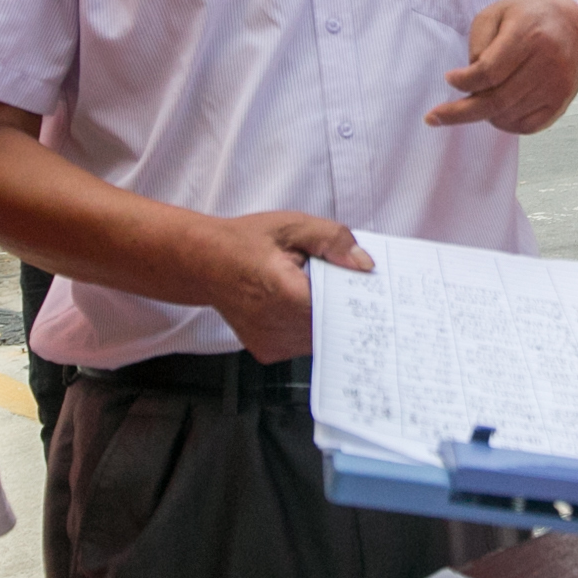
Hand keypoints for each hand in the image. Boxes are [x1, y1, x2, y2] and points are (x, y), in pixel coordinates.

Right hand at [207, 210, 371, 363]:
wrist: (204, 262)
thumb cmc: (245, 242)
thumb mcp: (292, 225)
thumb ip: (332, 240)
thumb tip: (364, 264)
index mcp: (284, 293)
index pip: (338, 307)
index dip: (358, 298)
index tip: (373, 291)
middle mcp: (276, 326)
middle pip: (332, 326)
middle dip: (343, 308)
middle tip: (350, 286)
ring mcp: (270, 343)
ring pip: (319, 340)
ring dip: (326, 320)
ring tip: (317, 292)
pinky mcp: (267, 352)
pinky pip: (302, 345)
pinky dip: (309, 328)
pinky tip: (300, 305)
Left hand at [425, 0, 577, 134]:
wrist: (567, 22)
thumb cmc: (525, 16)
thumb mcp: (494, 15)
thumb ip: (478, 45)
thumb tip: (470, 82)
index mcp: (530, 36)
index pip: (489, 72)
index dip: (464, 81)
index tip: (449, 78)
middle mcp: (549, 63)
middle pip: (497, 100)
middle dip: (461, 112)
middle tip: (434, 117)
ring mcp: (558, 86)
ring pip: (508, 116)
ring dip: (484, 114)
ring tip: (477, 99)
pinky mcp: (562, 102)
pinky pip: (527, 127)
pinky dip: (505, 123)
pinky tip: (496, 111)